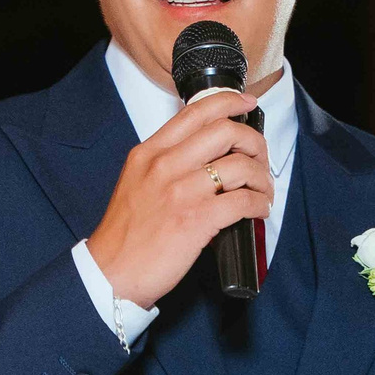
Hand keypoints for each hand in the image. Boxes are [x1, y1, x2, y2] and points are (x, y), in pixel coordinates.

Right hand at [86, 91, 274, 308]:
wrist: (112, 272)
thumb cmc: (126, 234)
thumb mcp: (136, 182)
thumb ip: (165, 163)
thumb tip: (206, 157)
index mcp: (150, 152)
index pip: (195, 112)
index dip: (228, 102)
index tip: (245, 104)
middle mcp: (166, 165)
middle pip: (225, 131)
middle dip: (254, 142)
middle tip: (259, 157)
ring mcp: (182, 191)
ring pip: (240, 165)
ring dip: (262, 177)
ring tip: (263, 191)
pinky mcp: (197, 219)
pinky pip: (243, 201)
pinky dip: (259, 204)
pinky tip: (259, 209)